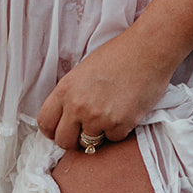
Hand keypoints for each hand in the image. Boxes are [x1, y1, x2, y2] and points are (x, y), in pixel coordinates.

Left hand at [37, 30, 172, 149]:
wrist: (148, 50)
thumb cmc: (118, 54)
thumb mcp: (83, 71)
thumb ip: (71, 94)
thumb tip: (66, 116)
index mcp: (65, 89)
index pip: (45, 123)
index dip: (52, 130)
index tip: (61, 130)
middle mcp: (78, 106)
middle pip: (64, 141)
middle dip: (73, 139)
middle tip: (85, 131)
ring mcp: (98, 117)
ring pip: (89, 143)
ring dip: (98, 133)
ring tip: (110, 113)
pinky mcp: (120, 124)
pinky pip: (113, 139)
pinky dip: (119, 130)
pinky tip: (125, 111)